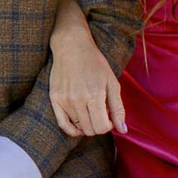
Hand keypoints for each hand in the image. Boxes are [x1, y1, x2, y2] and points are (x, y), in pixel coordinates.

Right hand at [50, 19, 127, 137]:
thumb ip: (118, 108)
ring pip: (79, 127)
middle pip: (90, 130)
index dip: (109, 125)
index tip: (110, 117)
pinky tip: (79, 125)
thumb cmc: (95, 63)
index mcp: (95, 95)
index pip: (102, 127)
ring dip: (88, 123)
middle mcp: (78, 100)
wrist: (71, 47)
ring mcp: (65, 100)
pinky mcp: (55, 99)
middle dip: (99, 125)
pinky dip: (73, 129)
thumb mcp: (112, 83)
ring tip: (91, 110)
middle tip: (101, 113)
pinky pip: (63, 125)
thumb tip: (123, 130)